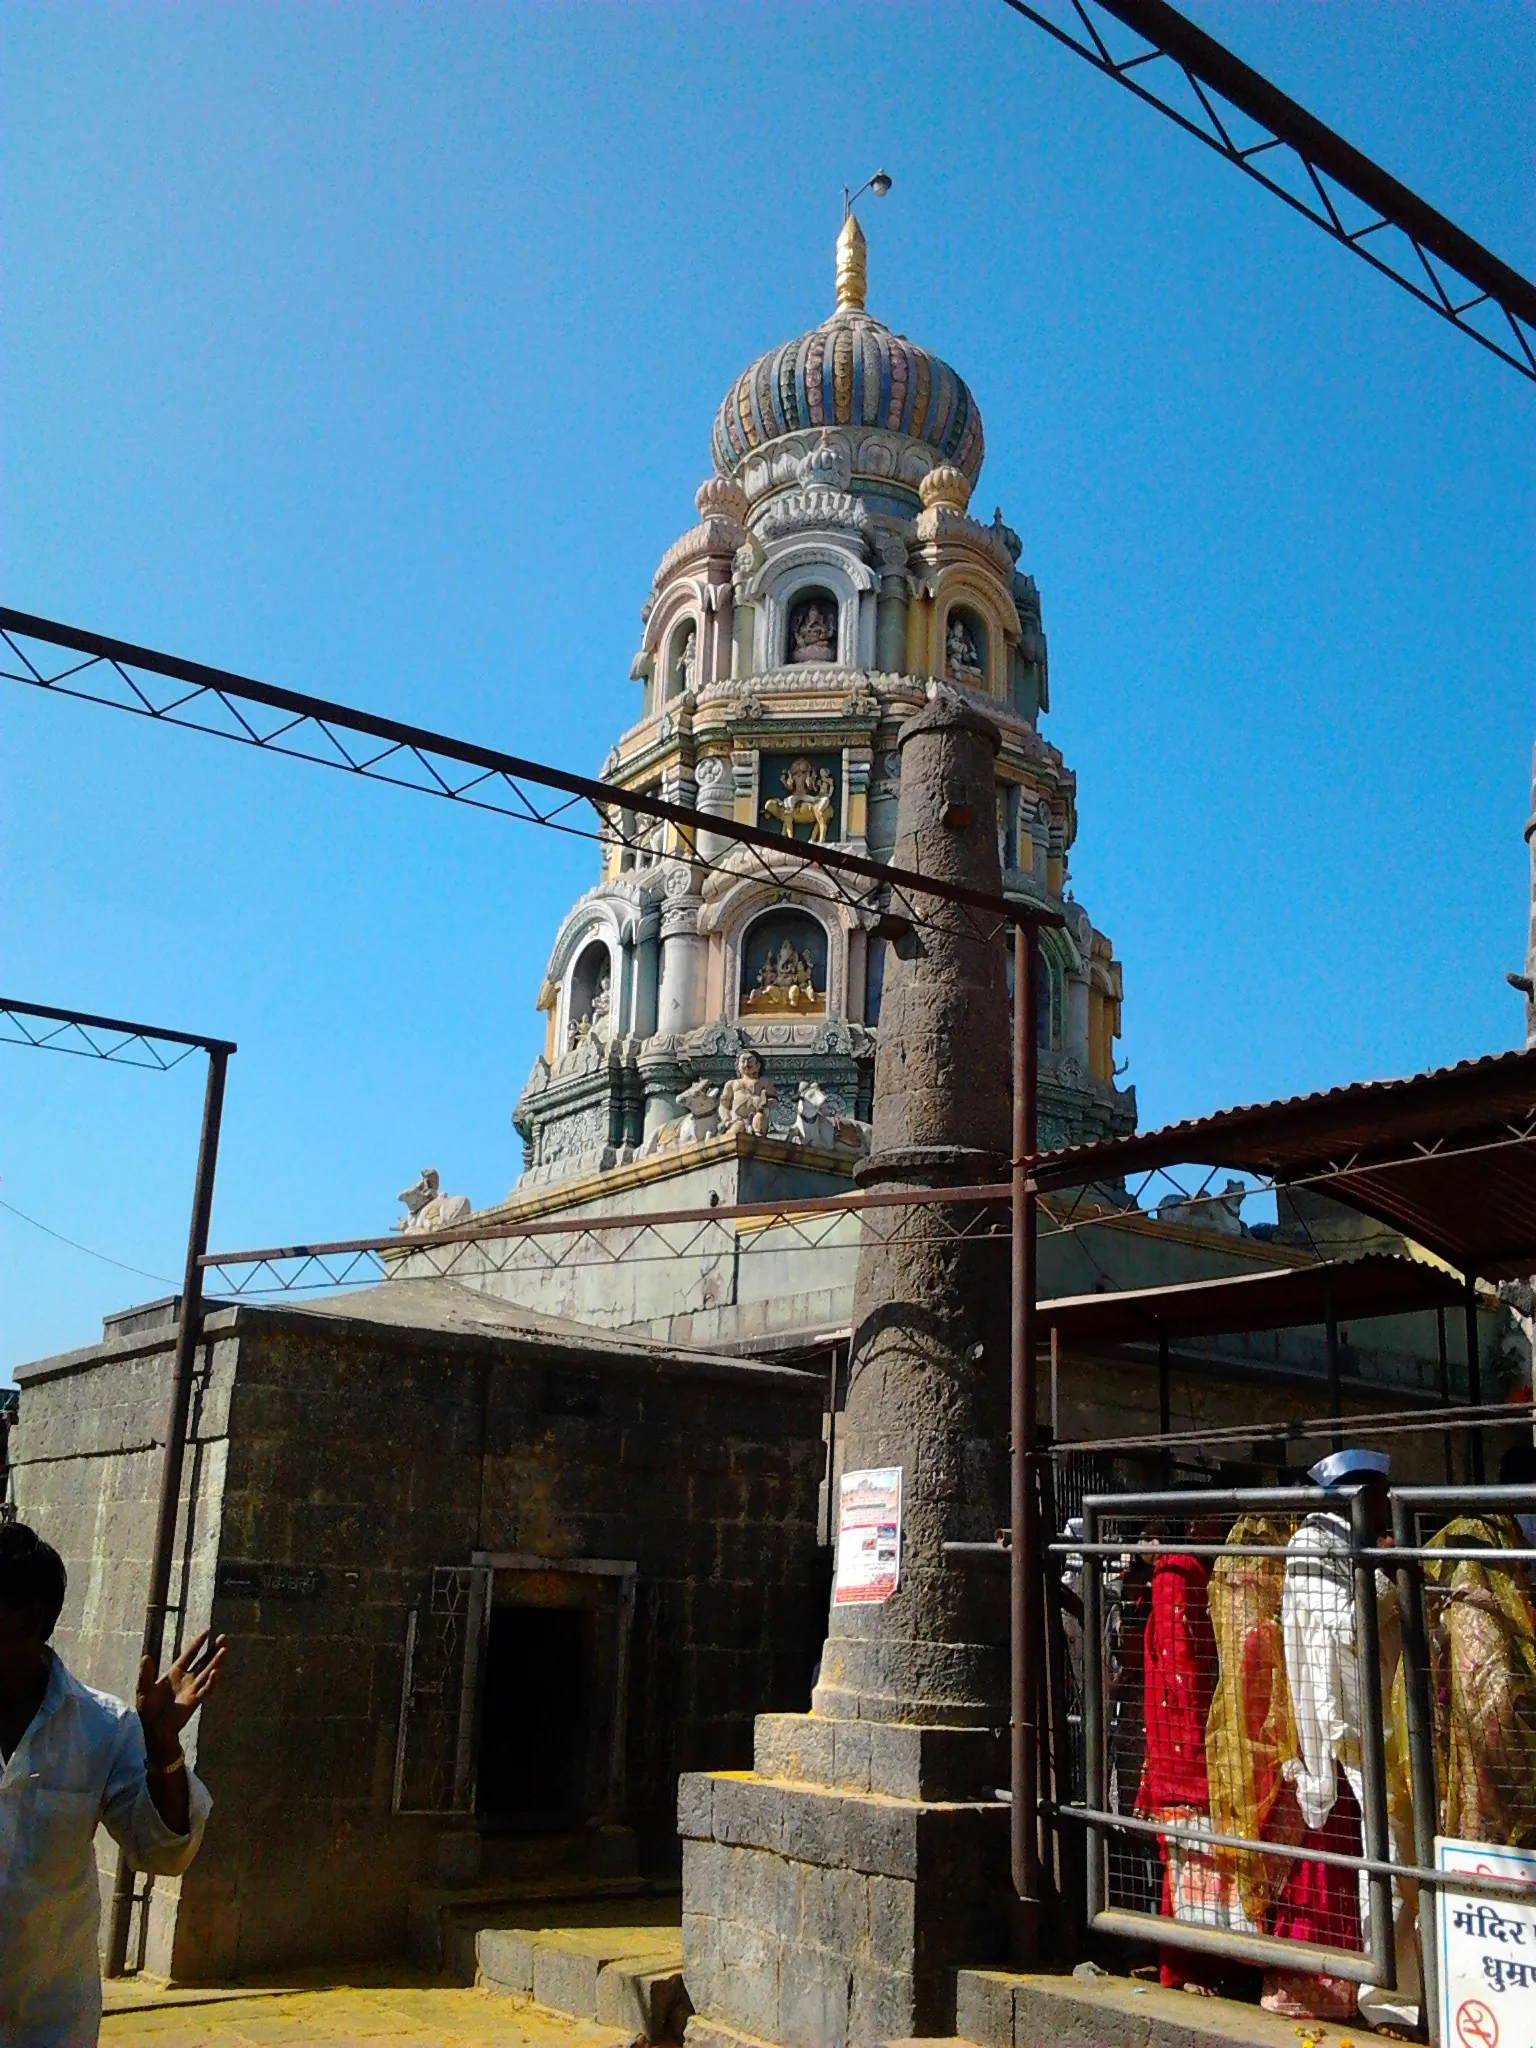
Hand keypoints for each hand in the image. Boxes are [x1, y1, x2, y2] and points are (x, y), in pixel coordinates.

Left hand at [137, 1631, 227, 1763]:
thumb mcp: (143, 1688)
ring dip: (216, 1662)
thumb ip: (145, 1673)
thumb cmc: (147, 1710)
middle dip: (213, 1650)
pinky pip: (205, 1690)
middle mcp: (187, 1679)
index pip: (189, 1655)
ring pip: (208, 1673)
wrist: (152, 1729)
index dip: (197, 1644)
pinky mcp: (194, 1701)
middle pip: (204, 1661)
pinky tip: (216, 1672)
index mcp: (175, 1673)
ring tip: (224, 1650)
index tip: (207, 1632)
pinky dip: (211, 1681)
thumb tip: (145, 1656)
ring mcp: (192, 1690)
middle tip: (224, 1638)